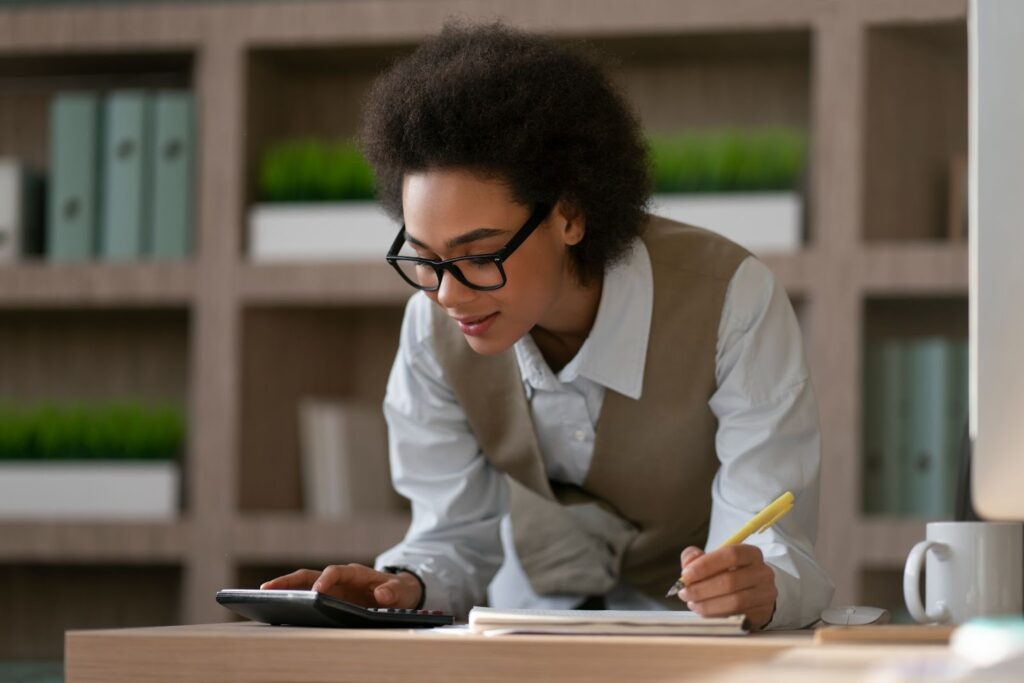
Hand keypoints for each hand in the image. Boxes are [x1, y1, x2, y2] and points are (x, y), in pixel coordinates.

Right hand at [259, 563, 421, 609]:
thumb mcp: (402, 591)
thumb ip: (394, 592)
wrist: (399, 592)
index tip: (316, 593)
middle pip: (310, 576)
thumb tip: (382, 595)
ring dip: (284, 590)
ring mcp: (331, 589)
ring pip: (303, 586)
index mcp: (355, 573)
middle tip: (267, 589)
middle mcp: (339, 578)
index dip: (325, 580)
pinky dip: (291, 601)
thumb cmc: (399, 590)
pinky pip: (306, 598)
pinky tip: (276, 611)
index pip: (336, 572)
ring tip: (262, 597)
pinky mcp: (327, 599)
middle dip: (289, 581)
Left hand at [675, 545, 776, 630]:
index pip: (730, 555)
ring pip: (735, 602)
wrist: (756, 591)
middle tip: (684, 593)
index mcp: (751, 553)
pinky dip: (717, 616)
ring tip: (692, 604)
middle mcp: (762, 573)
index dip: (706, 565)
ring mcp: (765, 595)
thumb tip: (688, 566)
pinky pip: (737, 617)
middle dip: (701, 589)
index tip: (686, 575)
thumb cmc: (730, 573)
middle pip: (730, 581)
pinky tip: (705, 613)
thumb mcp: (714, 560)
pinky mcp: (763, 614)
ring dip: (707, 605)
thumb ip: (696, 557)